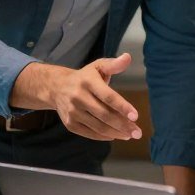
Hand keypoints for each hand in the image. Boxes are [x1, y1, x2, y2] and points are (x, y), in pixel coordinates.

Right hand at [12, 54, 140, 140]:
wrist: (56, 87)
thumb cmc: (85, 77)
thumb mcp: (98, 66)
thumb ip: (113, 64)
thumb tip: (128, 57)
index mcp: (88, 82)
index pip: (108, 96)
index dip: (122, 107)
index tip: (136, 116)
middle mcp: (79, 97)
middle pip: (104, 115)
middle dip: (123, 125)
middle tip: (138, 132)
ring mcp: (73, 112)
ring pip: (98, 127)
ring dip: (116, 133)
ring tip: (130, 134)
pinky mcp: (69, 124)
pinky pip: (89, 133)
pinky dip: (104, 136)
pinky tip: (116, 135)